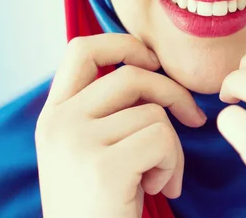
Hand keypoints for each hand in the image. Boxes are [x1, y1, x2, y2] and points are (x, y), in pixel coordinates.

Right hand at [35, 34, 206, 217]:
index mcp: (53, 115)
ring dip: (172, 146)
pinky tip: (158, 189)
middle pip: (131, 75)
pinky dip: (173, 164)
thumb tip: (152, 67)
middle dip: (173, 93)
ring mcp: (77, 143)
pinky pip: (162, 138)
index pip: (81, 49)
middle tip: (193, 119)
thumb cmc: (101, 205)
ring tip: (158, 178)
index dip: (123, 44)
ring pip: (153, 111)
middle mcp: (58, 123)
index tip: (152, 62)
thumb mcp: (88, 150)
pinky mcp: (103, 167)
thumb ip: (105, 110)